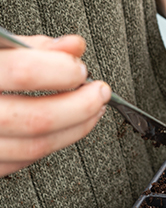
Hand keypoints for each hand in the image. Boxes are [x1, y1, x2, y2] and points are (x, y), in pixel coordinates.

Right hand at [0, 34, 110, 176]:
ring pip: (35, 148)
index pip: (23, 72)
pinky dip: (52, 144)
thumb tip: (73, 46)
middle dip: (81, 107)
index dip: (61, 70)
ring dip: (76, 129)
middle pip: (36, 119)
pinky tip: (67, 128)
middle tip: (101, 93)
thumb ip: (29, 47)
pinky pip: (23, 162)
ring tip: (93, 111)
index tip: (80, 67)